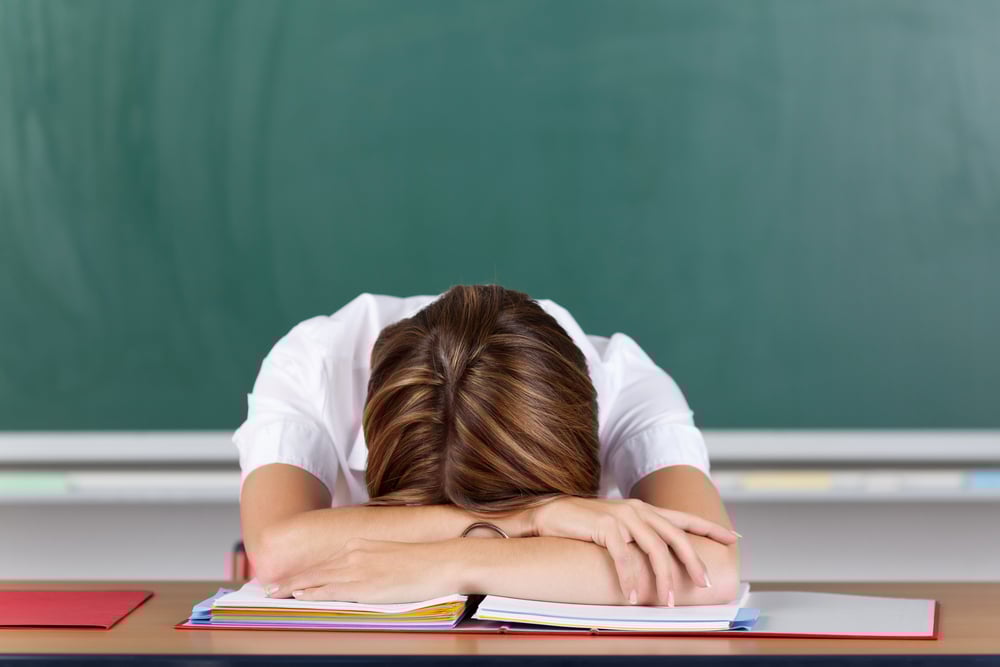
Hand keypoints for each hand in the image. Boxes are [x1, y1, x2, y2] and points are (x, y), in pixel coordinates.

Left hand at [263, 538, 458, 602]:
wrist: (442, 560)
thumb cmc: (425, 562)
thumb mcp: (392, 557)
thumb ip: (373, 563)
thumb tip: (364, 574)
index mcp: (362, 545)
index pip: (326, 561)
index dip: (304, 571)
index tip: (288, 579)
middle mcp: (355, 553)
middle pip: (315, 570)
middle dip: (290, 580)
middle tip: (269, 588)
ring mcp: (358, 568)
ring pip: (317, 579)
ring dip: (293, 587)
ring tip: (275, 594)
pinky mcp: (364, 584)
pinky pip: (330, 590)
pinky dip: (311, 593)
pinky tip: (298, 597)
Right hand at [528, 497, 739, 605]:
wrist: (550, 514)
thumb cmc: (583, 526)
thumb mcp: (617, 527)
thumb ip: (638, 537)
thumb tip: (658, 561)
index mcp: (644, 509)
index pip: (684, 517)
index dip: (710, 528)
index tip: (734, 537)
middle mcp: (638, 509)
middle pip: (676, 536)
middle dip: (693, 561)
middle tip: (703, 583)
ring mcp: (623, 516)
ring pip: (654, 550)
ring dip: (662, 580)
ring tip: (666, 603)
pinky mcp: (606, 526)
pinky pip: (625, 557)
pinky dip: (631, 580)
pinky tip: (633, 597)